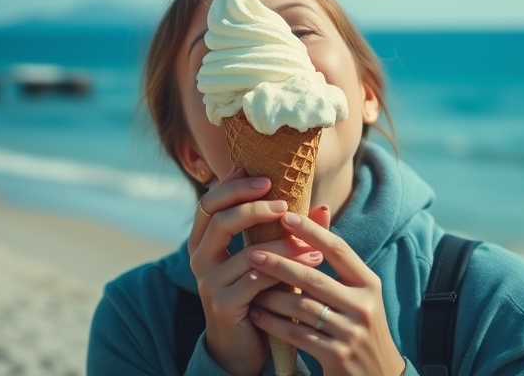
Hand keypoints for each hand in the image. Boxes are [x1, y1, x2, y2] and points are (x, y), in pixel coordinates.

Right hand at [188, 168, 326, 375]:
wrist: (241, 344)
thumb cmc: (256, 292)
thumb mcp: (267, 257)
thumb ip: (287, 231)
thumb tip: (324, 207)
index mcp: (204, 240)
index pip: (210, 202)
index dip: (233, 186)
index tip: (264, 178)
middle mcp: (199, 258)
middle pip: (221, 220)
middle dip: (254, 207)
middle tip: (285, 205)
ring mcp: (209, 282)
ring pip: (248, 252)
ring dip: (285, 244)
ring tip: (312, 243)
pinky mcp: (225, 304)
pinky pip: (257, 279)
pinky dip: (286, 270)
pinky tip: (310, 265)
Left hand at [248, 210, 404, 375]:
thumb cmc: (360, 327)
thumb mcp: (358, 294)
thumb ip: (338, 261)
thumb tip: (320, 211)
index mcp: (369, 284)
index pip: (339, 250)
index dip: (312, 231)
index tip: (285, 216)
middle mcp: (363, 306)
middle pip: (314, 278)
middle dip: (280, 264)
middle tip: (252, 253)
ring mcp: (350, 332)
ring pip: (301, 307)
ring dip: (271, 296)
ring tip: (248, 286)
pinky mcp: (336, 356)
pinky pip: (296, 334)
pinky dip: (273, 323)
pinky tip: (257, 314)